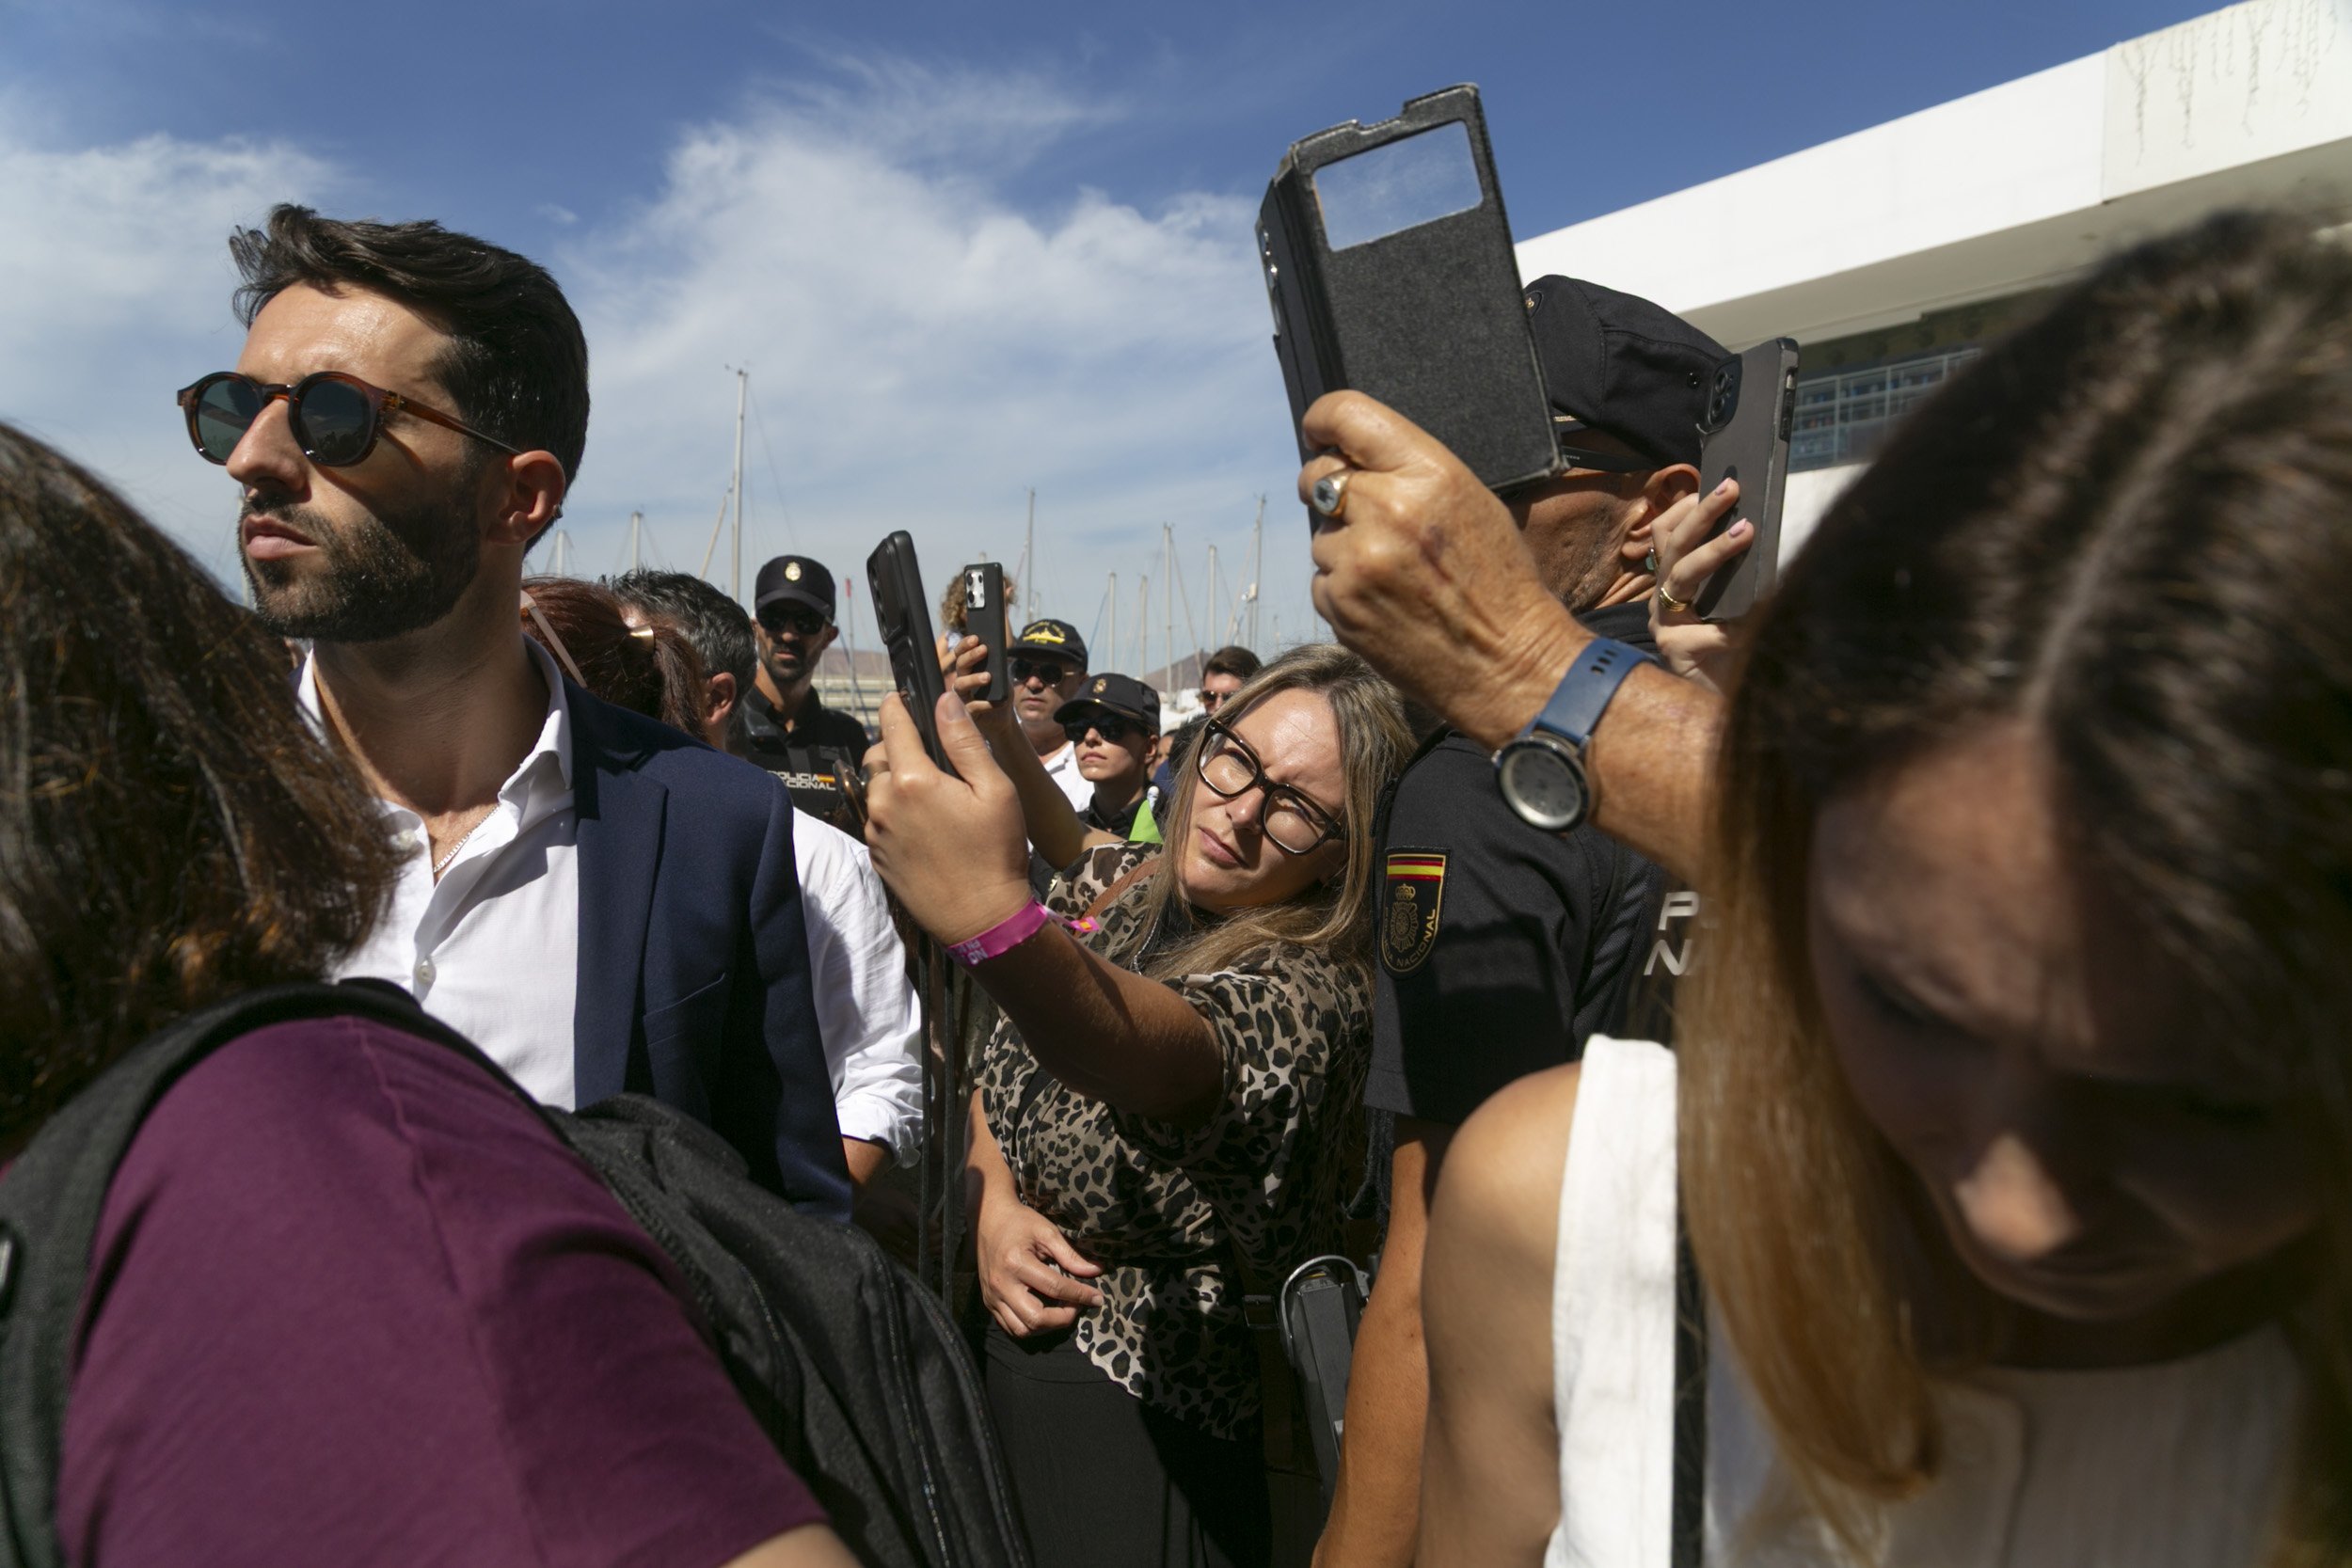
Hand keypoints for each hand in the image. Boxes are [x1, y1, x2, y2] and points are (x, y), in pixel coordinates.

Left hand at [863, 689, 1030, 944]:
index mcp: (912, 779)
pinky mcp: (876, 854)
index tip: (908, 698)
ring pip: (876, 786)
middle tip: (933, 757)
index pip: (891, 721)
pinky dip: (894, 810)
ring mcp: (875, 830)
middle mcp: (883, 801)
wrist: (979, 920)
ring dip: (895, 780)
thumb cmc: (995, 852)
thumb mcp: (994, 790)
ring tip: (932, 796)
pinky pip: (877, 817)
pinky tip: (926, 826)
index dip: (899, 703)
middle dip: (898, 745)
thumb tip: (944, 699)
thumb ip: (964, 741)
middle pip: (878, 753)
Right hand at [939, 635, 1017, 744]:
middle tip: (984, 649)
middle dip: (971, 656)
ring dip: (973, 679)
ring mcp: (962, 696)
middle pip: (960, 665)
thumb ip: (998, 665)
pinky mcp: (967, 712)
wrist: (1003, 716)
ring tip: (988, 676)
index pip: (961, 653)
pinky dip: (984, 704)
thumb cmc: (1000, 692)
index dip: (965, 645)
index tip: (976, 638)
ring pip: (961, 684)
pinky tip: (995, 702)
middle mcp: (962, 680)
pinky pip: (972, 706)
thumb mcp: (1002, 675)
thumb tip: (998, 652)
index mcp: (969, 669)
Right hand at [976, 1190, 1104, 1337]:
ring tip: (1061, 1312)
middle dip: (1063, 1318)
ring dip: (1046, 1327)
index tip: (1097, 1298)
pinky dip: (1030, 1327)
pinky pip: (1010, 1326)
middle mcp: (1002, 1284)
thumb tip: (1096, 1271)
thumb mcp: (1047, 1231)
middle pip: (1035, 1318)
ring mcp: (992, 1296)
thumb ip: (1070, 1255)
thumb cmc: (1019, 1222)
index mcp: (1016, 1262)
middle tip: (1077, 1307)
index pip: (1055, 1288)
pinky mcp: (989, 1302)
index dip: (1080, 1295)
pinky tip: (1044, 1314)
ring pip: (1022, 1330)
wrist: (987, 1220)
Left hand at [1299, 392, 1584, 748]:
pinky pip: (1322, 579)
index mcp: (1428, 473)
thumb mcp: (1471, 501)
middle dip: (1329, 487)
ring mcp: (1357, 561)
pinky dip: (1344, 588)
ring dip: (1345, 546)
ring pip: (1321, 534)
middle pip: (1319, 475)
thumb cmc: (1499, 581)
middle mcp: (1387, 509)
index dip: (1322, 420)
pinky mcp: (1340, 604)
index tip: (1318, 432)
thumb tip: (1349, 457)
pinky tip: (1386, 601)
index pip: (1346, 415)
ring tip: (1395, 572)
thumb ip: (1408, 472)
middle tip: (1364, 514)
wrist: (1506, 662)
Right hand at [1648, 477, 1751, 693]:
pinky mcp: (1675, 652)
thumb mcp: (1735, 604)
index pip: (1667, 531)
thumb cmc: (1736, 652)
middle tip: (1731, 489)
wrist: (1727, 708)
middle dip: (1701, 513)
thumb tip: (1758, 528)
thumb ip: (1736, 575)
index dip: (1687, 506)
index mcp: (1673, 583)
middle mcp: (1663, 599)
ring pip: (1681, 575)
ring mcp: (1665, 625)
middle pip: (1672, 544)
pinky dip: (1735, 625)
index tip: (1717, 481)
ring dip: (1714, 551)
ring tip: (1746, 532)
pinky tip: (1760, 618)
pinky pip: (1707, 632)